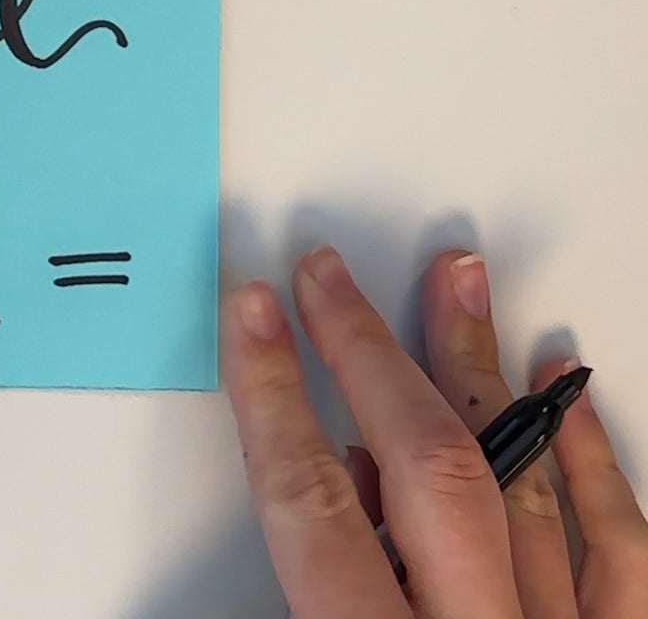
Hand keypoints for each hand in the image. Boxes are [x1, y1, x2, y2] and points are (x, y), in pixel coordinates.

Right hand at [225, 246, 646, 616]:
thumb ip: (311, 602)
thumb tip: (303, 535)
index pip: (315, 503)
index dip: (276, 396)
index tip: (255, 320)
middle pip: (425, 466)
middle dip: (367, 353)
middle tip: (330, 281)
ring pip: (520, 483)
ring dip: (479, 374)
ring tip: (456, 292)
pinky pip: (618, 549)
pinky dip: (591, 466)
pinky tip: (565, 407)